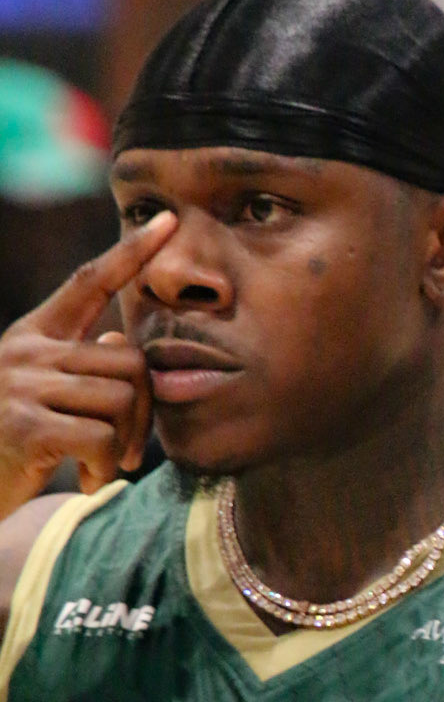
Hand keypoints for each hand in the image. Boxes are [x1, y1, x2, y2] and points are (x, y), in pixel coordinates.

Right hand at [0, 214, 175, 518]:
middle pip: (129, 359)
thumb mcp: (40, 395)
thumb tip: (120, 341)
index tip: (170, 222)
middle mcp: (26, 350)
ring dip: (124, 444)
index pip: (89, 282)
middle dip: (143, 411)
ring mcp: (23, 385)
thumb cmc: (8, 446)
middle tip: (128, 449)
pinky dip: (106, 465)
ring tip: (103, 466)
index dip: (131, 252)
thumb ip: (79, 365)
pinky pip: (102, 436)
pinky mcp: (25, 426)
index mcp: (32, 335)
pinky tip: (89, 480)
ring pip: (122, 398)